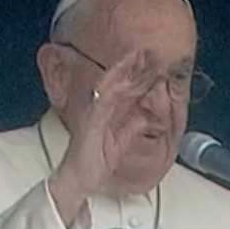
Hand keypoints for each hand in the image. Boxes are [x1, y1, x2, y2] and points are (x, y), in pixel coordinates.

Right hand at [49, 50, 157, 223]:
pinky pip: (101, 101)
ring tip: (136, 55)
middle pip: (119, 83)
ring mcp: (94, 112)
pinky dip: (109, 88)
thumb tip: (147, 115)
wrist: (78, 178)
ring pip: (111, 86)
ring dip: (123, 70)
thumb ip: (133, 126)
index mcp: (109, 112)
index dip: (137, 74)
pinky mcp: (91, 121)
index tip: (151, 61)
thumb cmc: (97, 160)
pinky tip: (118, 76)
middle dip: (133, 66)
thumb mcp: (122, 141)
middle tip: (148, 50)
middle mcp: (100, 108)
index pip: (125, 90)